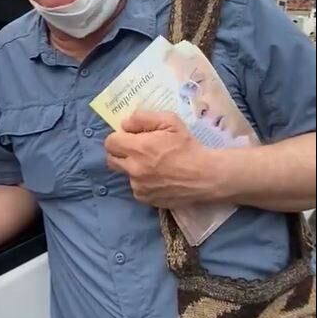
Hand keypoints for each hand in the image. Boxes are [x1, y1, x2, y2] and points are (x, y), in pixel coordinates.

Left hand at [104, 111, 224, 208]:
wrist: (206, 176)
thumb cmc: (188, 146)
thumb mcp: (170, 122)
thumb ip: (143, 118)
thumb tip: (125, 124)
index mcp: (138, 148)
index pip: (110, 142)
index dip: (119, 137)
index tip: (131, 137)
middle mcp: (134, 169)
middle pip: (111, 160)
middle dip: (120, 153)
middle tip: (136, 150)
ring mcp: (139, 187)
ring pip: (125, 174)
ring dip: (132, 168)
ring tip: (152, 165)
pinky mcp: (146, 199)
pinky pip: (136, 188)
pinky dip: (142, 182)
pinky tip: (158, 177)